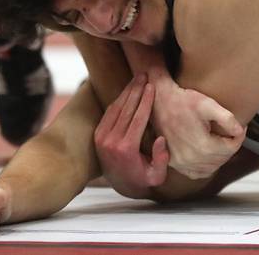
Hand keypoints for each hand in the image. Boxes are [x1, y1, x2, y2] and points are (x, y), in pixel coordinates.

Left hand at [94, 73, 169, 197]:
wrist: (118, 185)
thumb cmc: (142, 178)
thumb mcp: (156, 176)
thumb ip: (161, 160)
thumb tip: (161, 139)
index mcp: (126, 149)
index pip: (137, 118)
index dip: (145, 101)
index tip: (152, 86)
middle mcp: (111, 141)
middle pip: (126, 108)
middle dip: (136, 90)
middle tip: (144, 74)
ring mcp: (102, 137)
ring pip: (116, 108)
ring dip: (127, 91)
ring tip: (138, 78)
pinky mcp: (98, 134)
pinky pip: (109, 112)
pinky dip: (119, 99)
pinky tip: (128, 90)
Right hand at [150, 68, 245, 179]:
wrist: (160, 101)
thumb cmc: (184, 101)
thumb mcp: (208, 104)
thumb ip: (227, 118)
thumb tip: (240, 131)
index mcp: (202, 146)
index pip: (231, 148)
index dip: (239, 137)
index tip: (241, 127)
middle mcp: (191, 159)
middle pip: (222, 159)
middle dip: (231, 146)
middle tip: (233, 133)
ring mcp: (181, 163)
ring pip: (211, 167)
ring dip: (220, 157)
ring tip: (223, 141)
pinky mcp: (174, 163)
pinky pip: (197, 173)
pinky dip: (206, 166)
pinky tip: (209, 155)